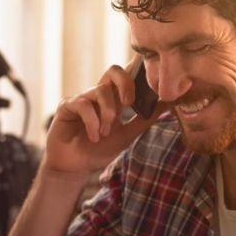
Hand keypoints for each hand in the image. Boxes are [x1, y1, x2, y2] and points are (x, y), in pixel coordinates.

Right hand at [43, 60, 163, 176]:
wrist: (75, 167)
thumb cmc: (98, 150)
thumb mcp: (127, 135)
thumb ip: (145, 120)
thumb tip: (168, 103)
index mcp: (114, 100)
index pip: (127, 76)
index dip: (137, 69)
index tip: (150, 73)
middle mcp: (98, 95)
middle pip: (113, 70)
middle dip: (125, 83)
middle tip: (130, 102)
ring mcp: (82, 98)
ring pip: (100, 90)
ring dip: (107, 113)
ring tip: (104, 133)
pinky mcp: (67, 105)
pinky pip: (83, 104)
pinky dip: (92, 121)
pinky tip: (93, 137)